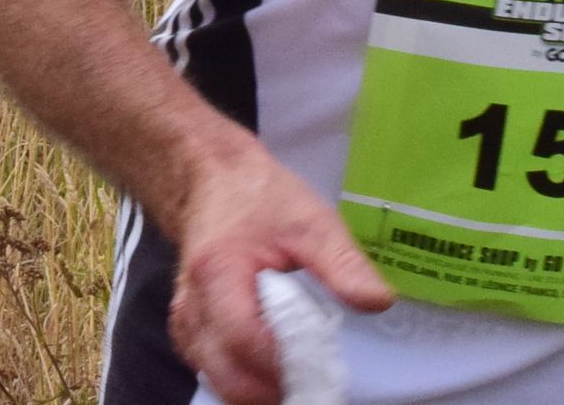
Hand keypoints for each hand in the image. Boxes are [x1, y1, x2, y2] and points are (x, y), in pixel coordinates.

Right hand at [168, 139, 393, 404]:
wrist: (212, 179)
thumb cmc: (260, 198)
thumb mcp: (312, 220)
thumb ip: (343, 264)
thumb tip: (379, 302)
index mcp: (217, 272)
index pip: (244, 339)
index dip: (283, 363)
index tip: (322, 369)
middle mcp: (191, 305)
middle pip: (224, 374)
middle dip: (273, 390)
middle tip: (317, 384)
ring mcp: (184, 321)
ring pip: (215, 379)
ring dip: (257, 389)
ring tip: (302, 375)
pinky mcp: (187, 330)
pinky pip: (211, 369)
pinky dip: (241, 378)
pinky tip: (274, 370)